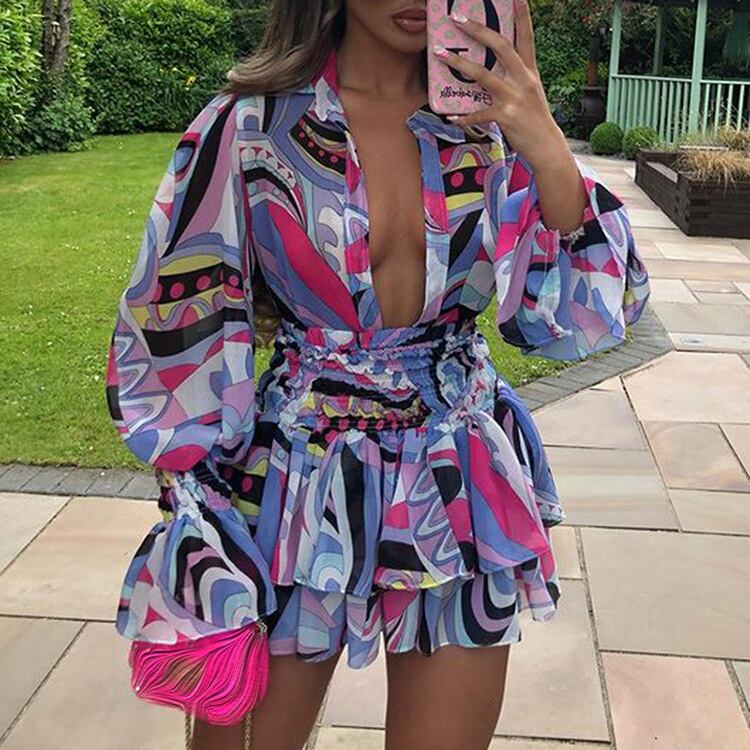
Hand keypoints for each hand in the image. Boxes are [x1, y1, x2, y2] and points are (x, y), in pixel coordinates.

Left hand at [432, 0, 567, 172]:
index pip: (526, 36)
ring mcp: (514, 97)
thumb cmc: (534, 120)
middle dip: (478, 30)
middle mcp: (523, 79)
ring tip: (440, 54)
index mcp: (530, 71)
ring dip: (459, 64)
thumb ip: (514, 79)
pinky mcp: (505, 117)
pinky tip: (450, 116)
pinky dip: (463, 117)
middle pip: (501, 46)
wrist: (547, 147)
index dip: (522, 15)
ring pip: (484, 75)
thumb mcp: (529, 93)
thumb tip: (491, 70)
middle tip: (458, 19)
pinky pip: (478, 114)